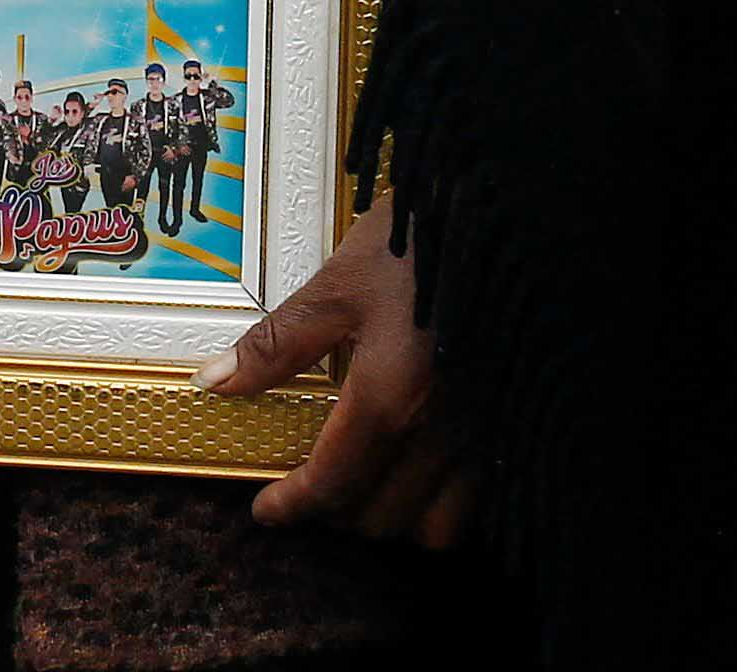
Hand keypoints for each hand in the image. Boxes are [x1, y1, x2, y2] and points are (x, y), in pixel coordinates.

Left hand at [213, 202, 474, 546]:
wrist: (508, 211)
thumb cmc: (420, 239)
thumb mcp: (340, 283)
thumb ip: (279, 344)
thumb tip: (215, 383)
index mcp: (390, 399)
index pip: (333, 485)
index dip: (294, 506)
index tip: (267, 510)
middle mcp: (443, 433)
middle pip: (382, 518)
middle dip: (337, 515)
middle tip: (309, 486)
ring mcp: (490, 435)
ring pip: (437, 525)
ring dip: (394, 518)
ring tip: (367, 484)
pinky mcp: (520, 425)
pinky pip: (481, 499)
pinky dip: (444, 503)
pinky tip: (423, 469)